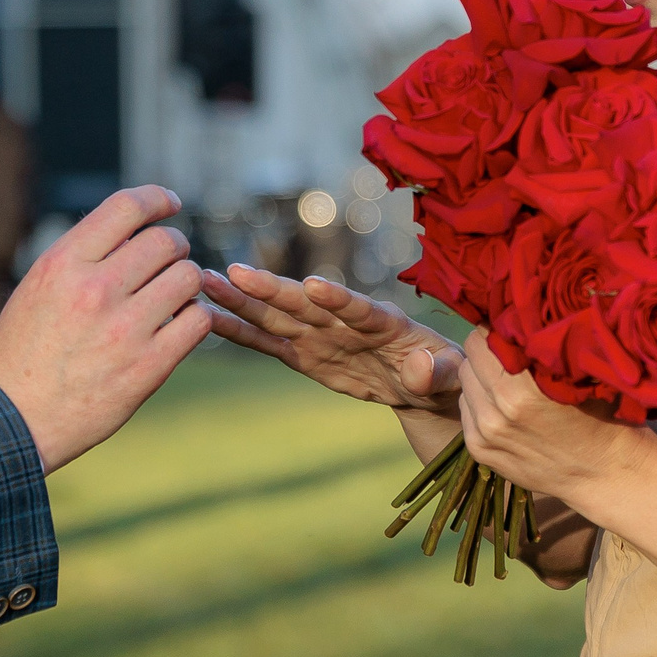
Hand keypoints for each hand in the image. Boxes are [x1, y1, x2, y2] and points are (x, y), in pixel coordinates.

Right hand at [0, 186, 207, 471]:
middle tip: (168, 266)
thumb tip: (131, 231)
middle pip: (165, 242)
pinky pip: (198, 322)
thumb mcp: (36, 290)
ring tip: (171, 300)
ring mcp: (124, 329)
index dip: (158, 199)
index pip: (127, 207)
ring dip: (187, 285)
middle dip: (173, 249)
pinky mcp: (148, 367)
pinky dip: (195, 320)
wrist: (11, 420)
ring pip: (189, 278)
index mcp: (62, 263)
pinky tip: (179, 327)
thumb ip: (81, 259)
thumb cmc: (21, 355)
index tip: (171, 205)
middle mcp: (95, 289)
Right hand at [199, 264, 462, 412]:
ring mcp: (322, 336)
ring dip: (242, 302)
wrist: (425, 384)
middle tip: (233, 272)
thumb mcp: (452, 377)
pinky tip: (208, 318)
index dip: (339, 298)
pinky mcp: (306, 355)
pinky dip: (240, 331)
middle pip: (305, 305)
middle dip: (270, 290)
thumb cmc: (444, 373)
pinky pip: (269, 343)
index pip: (361, 309)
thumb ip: (438, 371)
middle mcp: (346, 322)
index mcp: (386, 323)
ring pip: (277, 317)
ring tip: (204, 282)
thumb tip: (421, 370)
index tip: (314, 284)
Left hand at [458, 327, 656, 504]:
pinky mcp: (478, 451)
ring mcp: (484, 434)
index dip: (497, 331)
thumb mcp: (579, 375)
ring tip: (507, 383)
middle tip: (510, 355)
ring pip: (464, 384)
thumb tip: (520, 314)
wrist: (604, 472)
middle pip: (469, 358)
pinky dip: (479, 403)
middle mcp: (495, 412)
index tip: (512, 333)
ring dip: (481, 379)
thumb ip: (544, 349)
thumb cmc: (601, 415)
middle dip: (487, 353)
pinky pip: (465, 410)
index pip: (483, 339)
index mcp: (520, 391)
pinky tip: (504, 407)